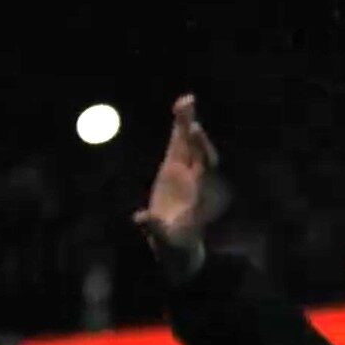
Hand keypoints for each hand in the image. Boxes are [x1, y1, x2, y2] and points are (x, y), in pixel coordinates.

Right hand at [133, 95, 228, 283]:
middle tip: (190, 117)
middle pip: (201, 154)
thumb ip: (154, 229)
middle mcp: (197, 179)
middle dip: (197, 137)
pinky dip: (180, 126)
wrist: (178, 242)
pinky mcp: (177, 167)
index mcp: (199, 195)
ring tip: (186, 100)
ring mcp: (188, 171)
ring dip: (188, 123)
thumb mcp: (164, 240)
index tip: (196, 135)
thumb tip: (140, 219)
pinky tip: (181, 105)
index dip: (201, 153)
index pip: (204, 171)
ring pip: (191, 144)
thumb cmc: (174, 243)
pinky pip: (180, 143)